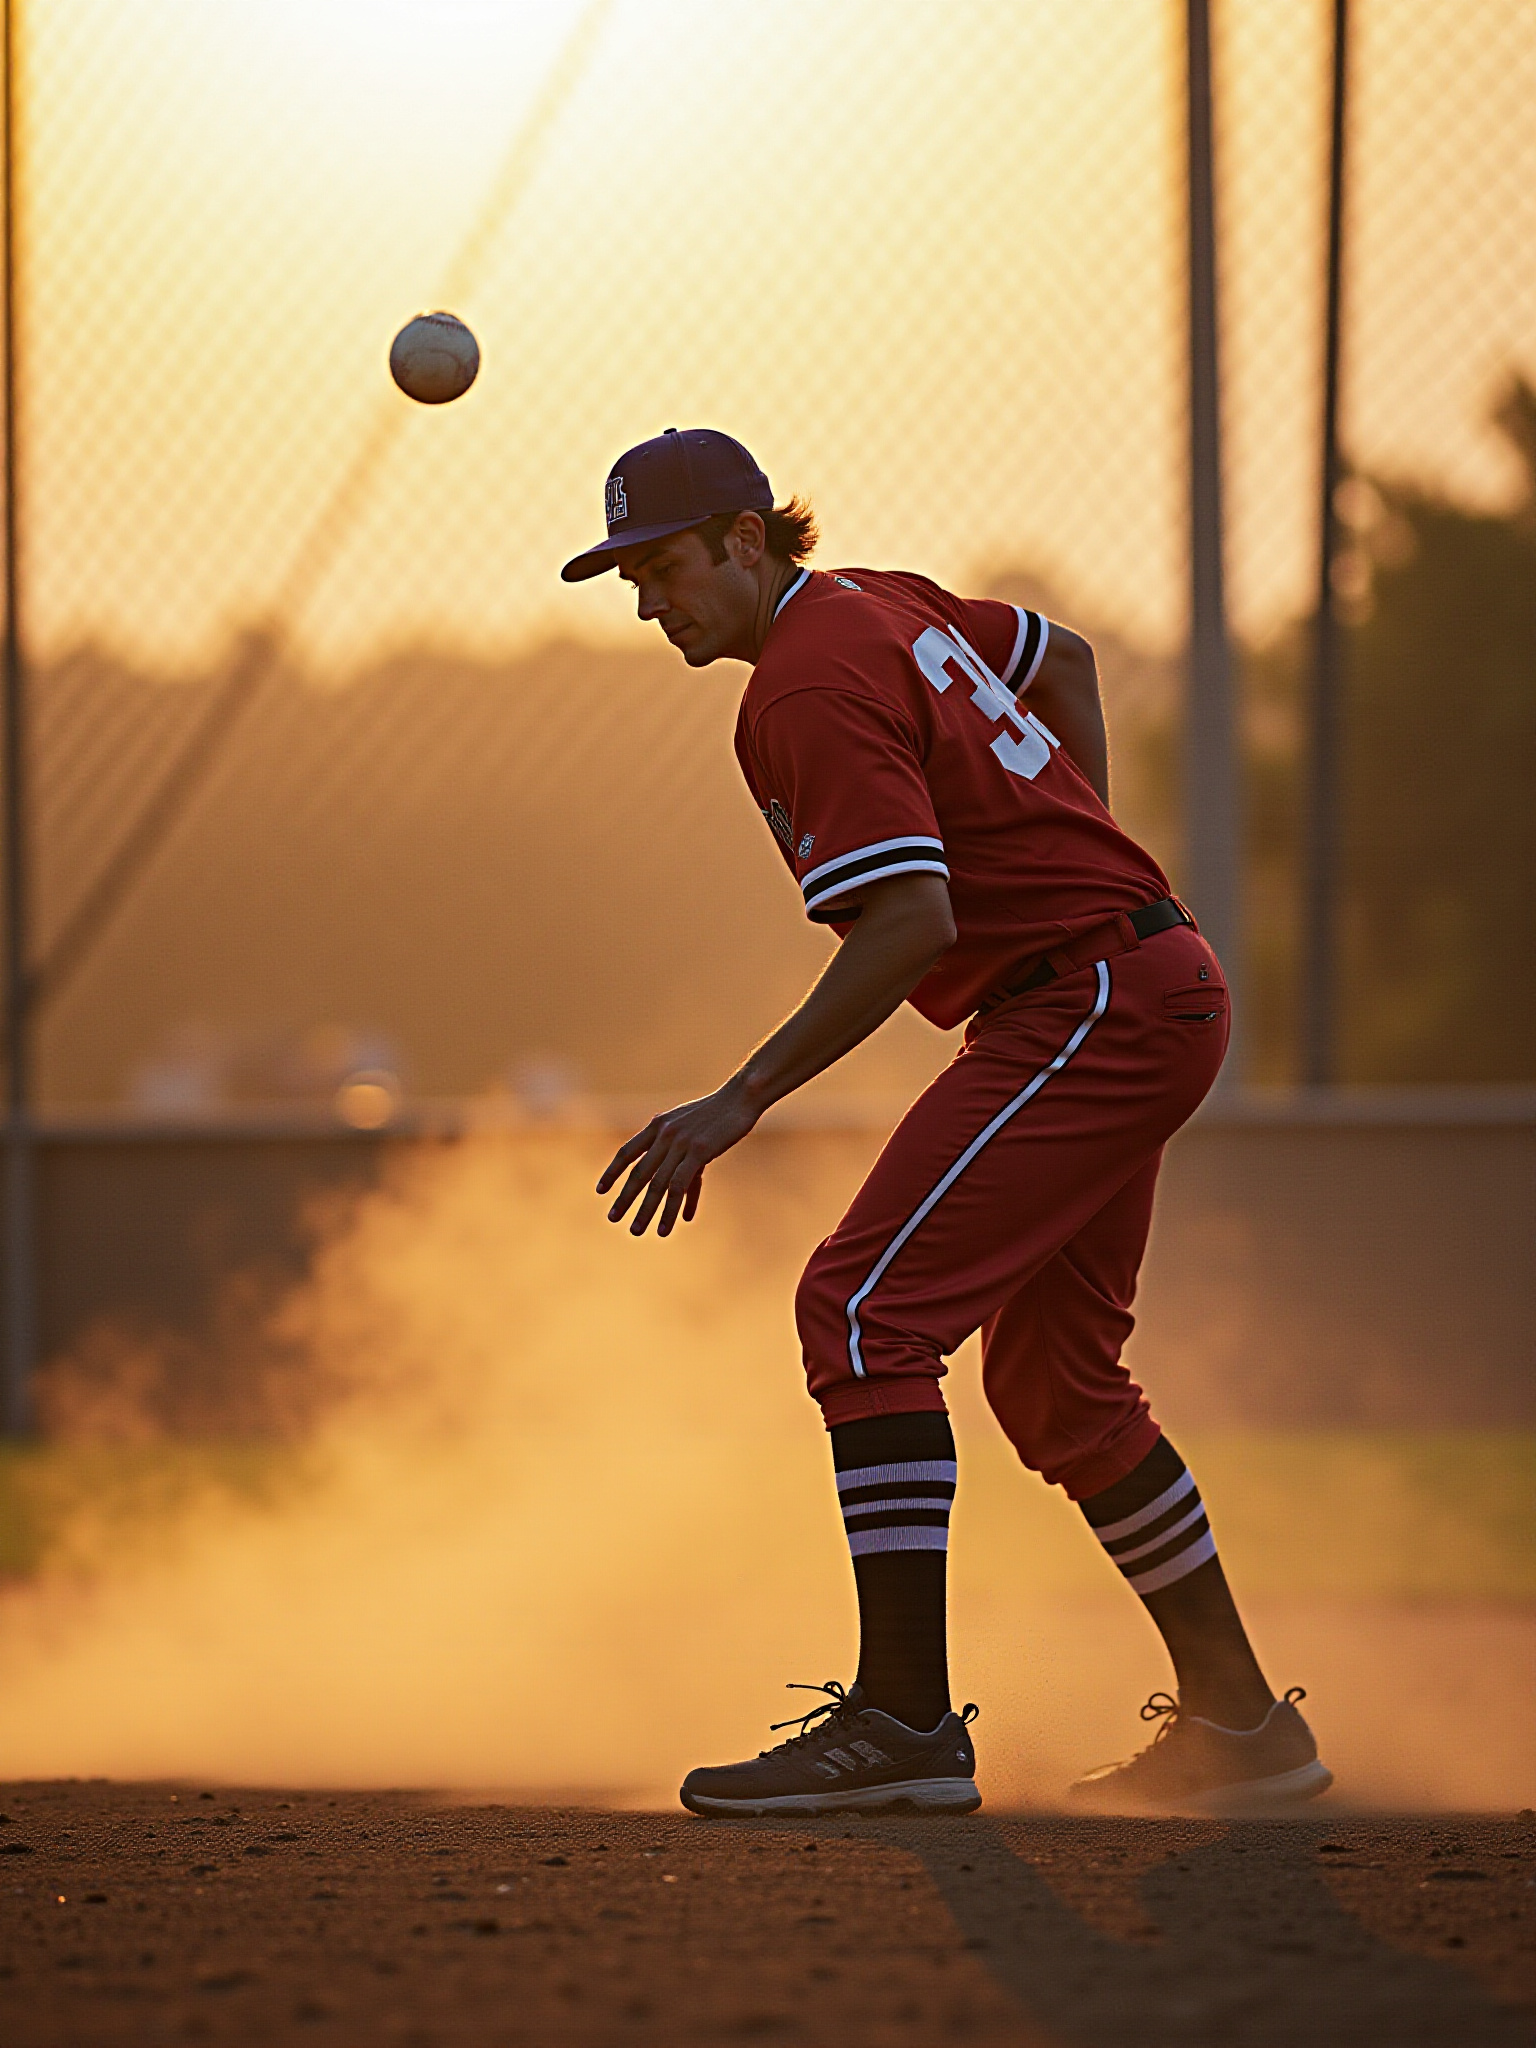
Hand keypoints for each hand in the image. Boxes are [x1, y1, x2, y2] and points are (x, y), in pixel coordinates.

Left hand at [596, 1079, 760, 1236]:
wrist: (740, 1097)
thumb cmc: (716, 1112)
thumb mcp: (688, 1124)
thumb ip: (675, 1145)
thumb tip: (673, 1173)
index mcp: (657, 1125)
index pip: (627, 1152)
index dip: (613, 1172)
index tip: (600, 1190)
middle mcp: (664, 1134)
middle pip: (639, 1173)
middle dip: (625, 1198)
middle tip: (613, 1218)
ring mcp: (680, 1143)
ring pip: (658, 1184)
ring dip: (646, 1211)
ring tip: (636, 1231)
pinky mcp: (699, 1152)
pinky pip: (679, 1187)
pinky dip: (671, 1210)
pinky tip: (666, 1227)